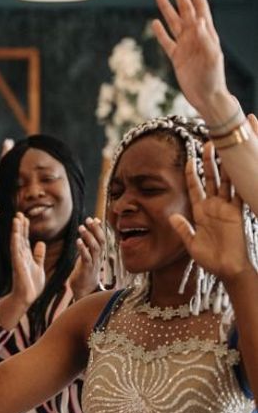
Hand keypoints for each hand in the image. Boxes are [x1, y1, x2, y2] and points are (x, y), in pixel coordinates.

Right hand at [10, 212, 45, 305]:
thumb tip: (40, 243)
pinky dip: (16, 242)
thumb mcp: (38, 266)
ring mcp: (18, 260)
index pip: (24, 239)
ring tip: (16, 219)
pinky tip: (15, 233)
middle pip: (20, 238)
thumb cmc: (31, 285)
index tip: (24, 217)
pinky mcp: (18, 265)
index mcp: (26, 256)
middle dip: (20, 226)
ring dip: (17, 230)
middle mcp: (21, 256)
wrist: (26, 298)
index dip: (25, 228)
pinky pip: (16, 251)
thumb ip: (38, 255)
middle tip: (19, 213)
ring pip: (17, 242)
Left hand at [67, 217, 106, 299]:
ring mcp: (94, 264)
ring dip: (88, 237)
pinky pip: (86, 258)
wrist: (85, 290)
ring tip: (81, 227)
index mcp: (99, 254)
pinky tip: (78, 241)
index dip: (99, 228)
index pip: (102, 238)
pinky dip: (83, 249)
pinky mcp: (87, 270)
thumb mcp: (88, 255)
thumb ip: (90, 242)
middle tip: (88, 220)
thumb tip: (93, 227)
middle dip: (95, 230)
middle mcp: (99, 258)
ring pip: (95, 248)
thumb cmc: (85, 271)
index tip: (93, 218)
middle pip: (100, 241)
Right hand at [152, 0, 226, 115]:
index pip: (199, 7)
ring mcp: (185, 46)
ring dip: (166, 7)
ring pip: (173, 22)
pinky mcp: (176, 57)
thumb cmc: (212, 77)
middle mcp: (195, 36)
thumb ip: (205, 38)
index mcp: (205, 33)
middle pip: (185, 9)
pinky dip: (160, 32)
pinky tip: (155, 22)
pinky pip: (166, 41)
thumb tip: (199, 20)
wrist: (206, 96)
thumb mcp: (211, 57)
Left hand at [169, 143, 248, 283]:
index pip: (195, 187)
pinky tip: (240, 167)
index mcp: (200, 211)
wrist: (227, 269)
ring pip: (226, 181)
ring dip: (224, 165)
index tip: (188, 159)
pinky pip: (239, 193)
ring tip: (223, 148)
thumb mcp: (190, 243)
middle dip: (209, 161)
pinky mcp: (238, 213)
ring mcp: (227, 208)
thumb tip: (172, 216)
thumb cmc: (209, 258)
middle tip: (208, 143)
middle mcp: (214, 206)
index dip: (191, 174)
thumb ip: (182, 228)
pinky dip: (240, 180)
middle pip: (211, 178)